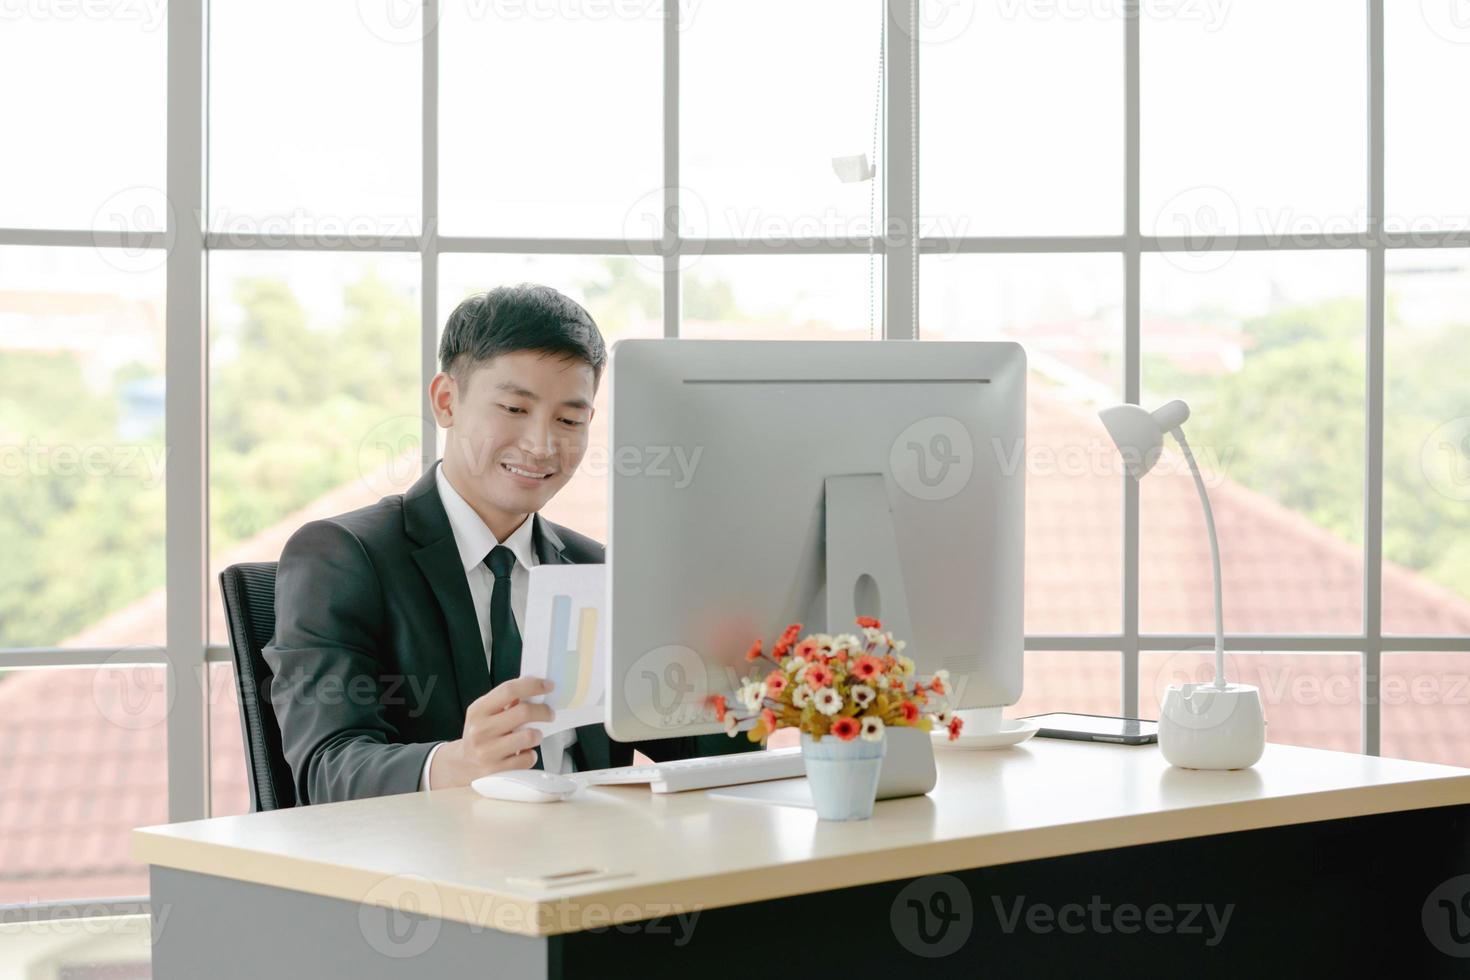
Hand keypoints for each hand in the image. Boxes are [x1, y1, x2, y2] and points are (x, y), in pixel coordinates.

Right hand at [428, 676, 555, 788]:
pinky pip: (528, 759)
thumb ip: (505, 700)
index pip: (509, 690)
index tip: (548, 685)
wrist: (463, 764)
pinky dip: (531, 755)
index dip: (533, 685)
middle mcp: (480, 730)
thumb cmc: (480, 734)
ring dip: (537, 735)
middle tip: (549, 713)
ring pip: (529, 736)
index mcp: (478, 710)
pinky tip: (523, 753)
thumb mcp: (485, 712)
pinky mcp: (497, 771)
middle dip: (544, 711)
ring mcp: (488, 752)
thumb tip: (535, 689)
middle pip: (523, 712)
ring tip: (533, 735)